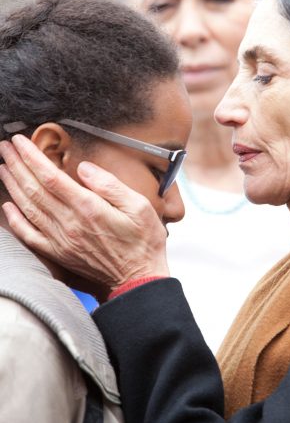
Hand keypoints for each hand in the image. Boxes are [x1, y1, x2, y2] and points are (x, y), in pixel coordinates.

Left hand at [0, 135, 169, 294]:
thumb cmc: (143, 242)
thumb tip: (84, 168)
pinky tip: (7, 206)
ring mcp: (61, 240)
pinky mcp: (59, 254)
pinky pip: (29, 236)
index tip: (20, 142)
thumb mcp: (139, 205)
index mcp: (88, 208)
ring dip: (13, 185)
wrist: (139, 280)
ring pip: (28, 208)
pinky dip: (15, 220)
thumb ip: (110, 184)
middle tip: (5, 147)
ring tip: (3, 167)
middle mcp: (69, 223)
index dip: (32, 157)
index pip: (51, 177)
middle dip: (17, 165)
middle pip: (34, 189)